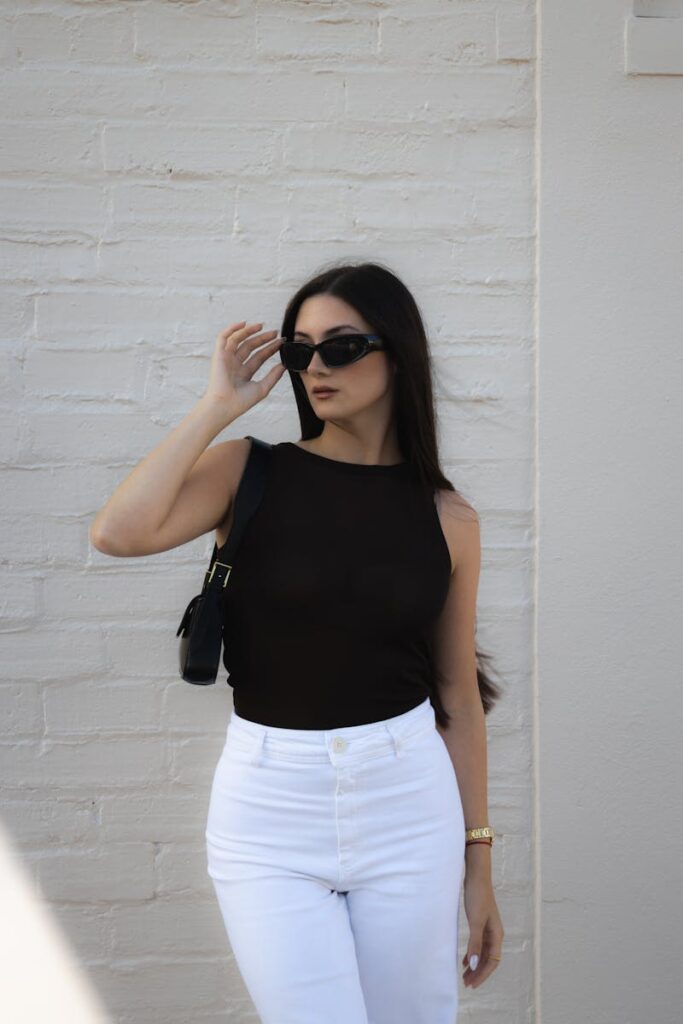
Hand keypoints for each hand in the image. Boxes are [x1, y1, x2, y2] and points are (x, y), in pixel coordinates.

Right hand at [203, 320, 286, 419]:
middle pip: (250, 347)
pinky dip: (232, 329)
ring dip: (249, 331)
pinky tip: (244, 323)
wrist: (225, 405)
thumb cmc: (242, 401)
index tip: (281, 342)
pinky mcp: (219, 355)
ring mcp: (227, 359)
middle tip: (275, 333)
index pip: (259, 357)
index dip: (270, 348)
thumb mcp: (263, 387)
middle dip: (263, 338)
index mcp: (244, 373)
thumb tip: (284, 365)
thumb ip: (273, 375)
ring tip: (262, 326)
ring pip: (238, 340)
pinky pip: (223, 338)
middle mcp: (235, 364)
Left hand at [461, 872, 503, 988]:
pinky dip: (473, 954)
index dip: (482, 974)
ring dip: (476, 965)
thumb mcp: (475, 921)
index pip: (492, 962)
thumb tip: (475, 965)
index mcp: (497, 935)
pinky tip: (465, 960)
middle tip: (466, 984)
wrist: (476, 877)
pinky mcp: (480, 923)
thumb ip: (475, 943)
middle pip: (489, 960)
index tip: (471, 984)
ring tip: (465, 976)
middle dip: (479, 973)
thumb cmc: (477, 897)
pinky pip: (479, 944)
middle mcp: (495, 934)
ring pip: (483, 953)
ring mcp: (488, 928)